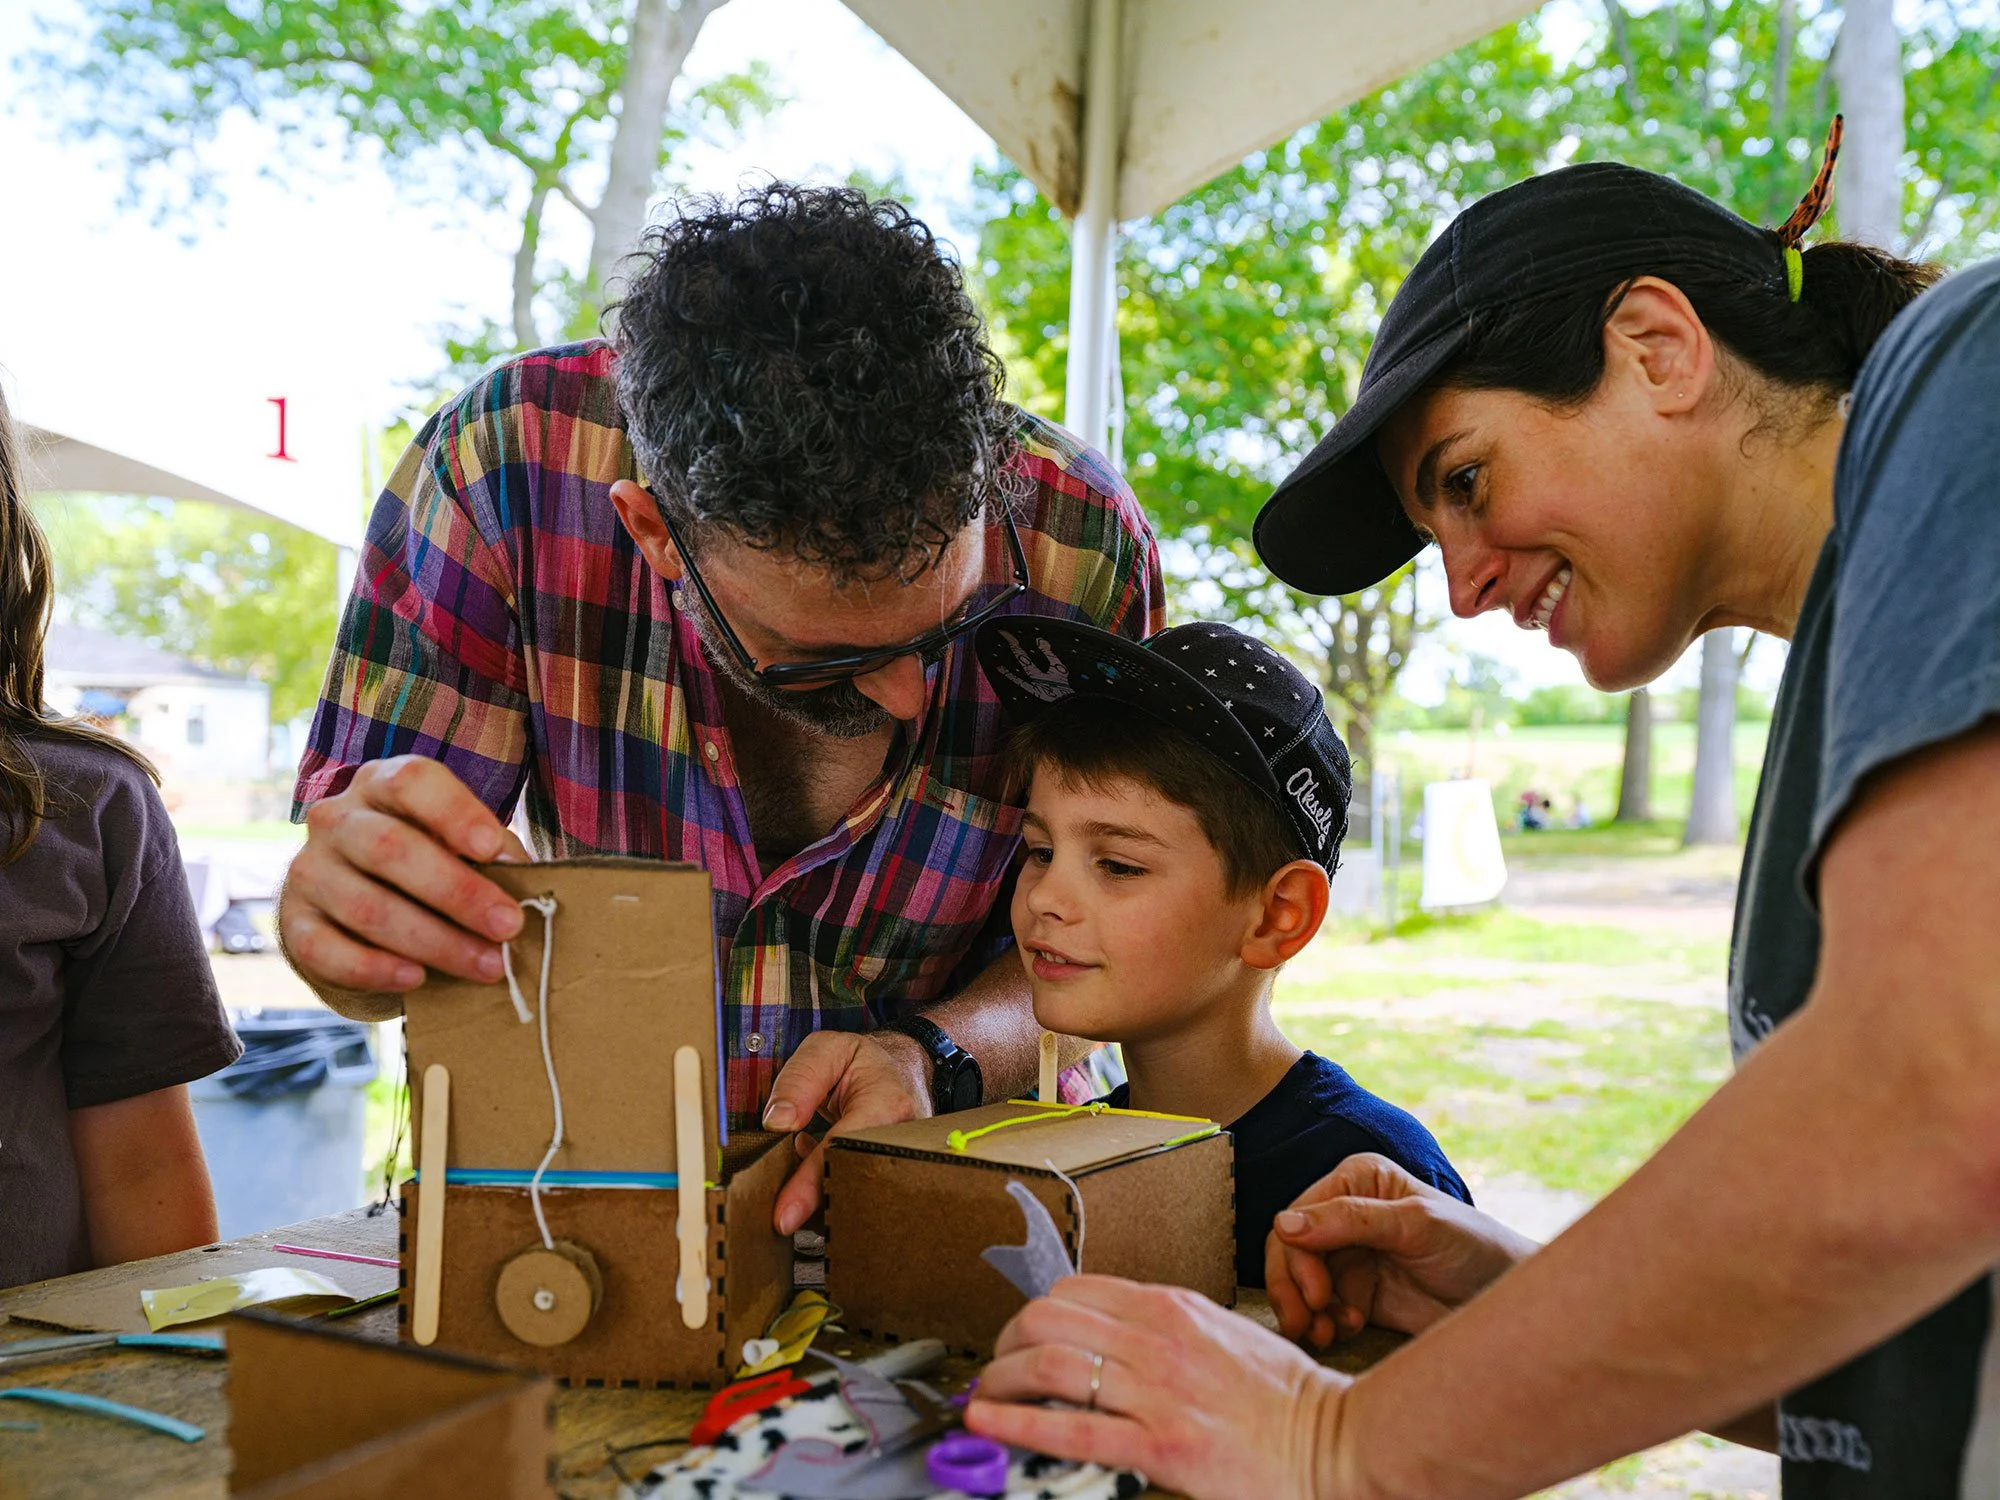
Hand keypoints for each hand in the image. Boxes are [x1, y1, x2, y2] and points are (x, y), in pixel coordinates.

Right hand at [282, 756, 530, 992]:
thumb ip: (487, 855)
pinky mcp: (293, 924)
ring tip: (487, 966)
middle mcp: (336, 819)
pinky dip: (375, 968)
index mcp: (381, 785)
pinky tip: (416, 979)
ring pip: (368, 907)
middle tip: (509, 926)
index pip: (412, 781)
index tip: (493, 850)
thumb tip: (524, 879)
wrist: (354, 916)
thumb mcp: (457, 848)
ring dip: (435, 942)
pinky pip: (326, 950)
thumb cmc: (425, 868)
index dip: (455, 812)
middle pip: (391, 848)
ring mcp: (308, 871)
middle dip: (458, 892)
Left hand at [762, 1030, 930, 1234]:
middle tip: (781, 1214)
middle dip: (816, 1205)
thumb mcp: (827, 1050)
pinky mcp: (891, 1178)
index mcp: (886, 1103)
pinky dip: (826, 1193)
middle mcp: (900, 1140)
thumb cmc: (862, 1063)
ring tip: (794, 1182)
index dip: (812, 1184)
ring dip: (819, 1202)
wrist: (899, 1072)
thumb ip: (799, 1078)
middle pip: (855, 1187)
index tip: (784, 1216)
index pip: (844, 1150)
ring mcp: (900, 1164)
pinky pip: (856, 1198)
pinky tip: (811, 1165)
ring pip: (856, 1199)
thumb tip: (778, 1122)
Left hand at [967, 1276, 1352, 1499]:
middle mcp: (1158, 1339)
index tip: (1020, 1338)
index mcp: (1172, 1308)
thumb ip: (1165, 1330)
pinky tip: (990, 1422)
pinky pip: (1071, 1427)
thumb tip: (1113, 1338)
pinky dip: (1017, 1422)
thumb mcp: (1220, 1334)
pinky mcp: (1160, 1445)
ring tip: (985, 1398)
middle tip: (996, 1368)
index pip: (1076, 1289)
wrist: (1333, 1443)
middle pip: (1048, 1316)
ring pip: (1048, 1362)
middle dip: (1006, 1342)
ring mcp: (1157, 1391)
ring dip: (1001, 1379)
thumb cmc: (1284, 1398)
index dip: (1034, 1314)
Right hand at [1265, 1153, 1538, 1348]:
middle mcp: (1344, 1215)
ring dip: (1304, 1310)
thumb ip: (1350, 1220)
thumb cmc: (1472, 1245)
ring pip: (1298, 1282)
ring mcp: (1348, 1255)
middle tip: (1305, 1324)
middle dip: (1293, 1288)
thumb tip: (1283, 1224)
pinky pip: (1319, 1309)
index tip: (1315, 1294)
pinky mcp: (1355, 1293)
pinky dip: (1323, 1324)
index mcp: (1355, 1180)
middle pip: (1290, 1250)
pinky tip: (1346, 1332)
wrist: (1507, 1298)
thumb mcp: (1415, 1225)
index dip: (1296, 1255)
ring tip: (1323, 1335)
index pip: (1299, 1215)